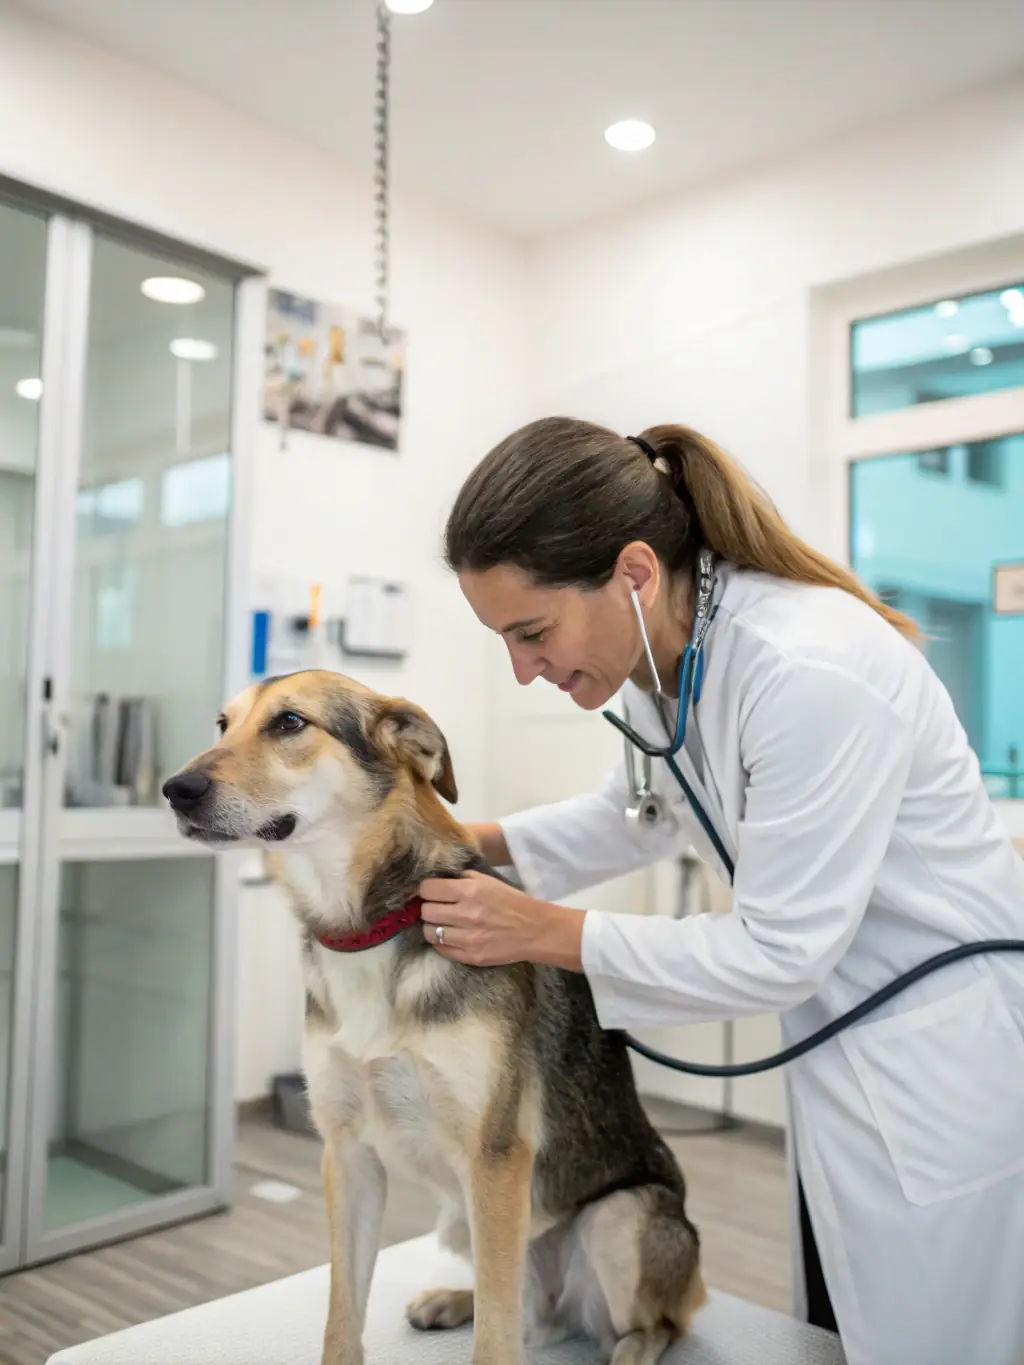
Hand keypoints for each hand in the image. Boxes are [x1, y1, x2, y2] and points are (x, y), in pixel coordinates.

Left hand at [418, 872, 584, 970]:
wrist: (535, 930)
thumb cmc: (511, 901)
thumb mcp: (488, 880)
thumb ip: (461, 878)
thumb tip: (435, 880)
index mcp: (470, 890)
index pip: (428, 889)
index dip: (426, 889)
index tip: (431, 892)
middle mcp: (466, 914)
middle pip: (425, 911)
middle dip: (429, 907)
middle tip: (438, 907)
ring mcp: (467, 938)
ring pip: (429, 932)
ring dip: (433, 926)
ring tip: (443, 923)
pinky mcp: (470, 956)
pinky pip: (441, 949)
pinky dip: (442, 942)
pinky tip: (452, 936)